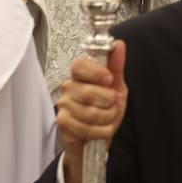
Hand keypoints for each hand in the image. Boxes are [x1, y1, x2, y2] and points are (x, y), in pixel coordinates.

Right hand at [57, 40, 127, 182]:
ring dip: (108, 119)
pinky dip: (101, 132)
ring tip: (109, 119)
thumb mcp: (116, 87)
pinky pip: (86, 129)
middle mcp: (68, 88)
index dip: (96, 72)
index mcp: (80, 76)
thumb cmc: (105, 110)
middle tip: (113, 106)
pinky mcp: (63, 125)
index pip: (79, 65)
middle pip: (88, 92)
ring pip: (90, 113)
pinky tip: (101, 131)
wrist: (97, 138)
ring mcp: (63, 107)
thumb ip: (116, 67)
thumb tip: (119, 44)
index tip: (109, 80)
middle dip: (109, 103)